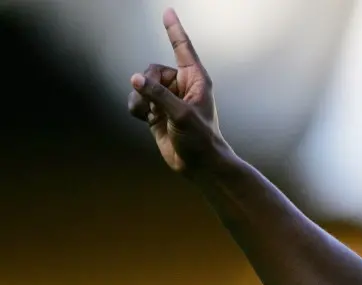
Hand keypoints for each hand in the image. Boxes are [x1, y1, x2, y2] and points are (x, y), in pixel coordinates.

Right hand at [126, 8, 225, 173]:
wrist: (199, 165)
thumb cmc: (200, 139)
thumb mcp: (181, 115)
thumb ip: (157, 94)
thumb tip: (135, 78)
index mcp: (196, 80)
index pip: (182, 48)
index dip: (174, 30)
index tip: (168, 11)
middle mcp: (181, 85)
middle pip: (152, 69)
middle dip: (147, 85)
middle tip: (155, 105)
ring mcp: (168, 97)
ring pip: (141, 84)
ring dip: (140, 99)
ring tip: (152, 116)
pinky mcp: (156, 110)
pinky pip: (136, 98)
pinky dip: (136, 107)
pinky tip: (147, 120)